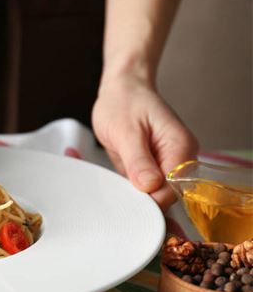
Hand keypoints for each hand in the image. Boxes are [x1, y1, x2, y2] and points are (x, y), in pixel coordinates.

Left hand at [92, 73, 197, 210]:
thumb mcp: (127, 131)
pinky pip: (143, 188)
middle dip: (139, 200)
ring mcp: (166, 165)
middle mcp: (179, 160)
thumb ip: (138, 160)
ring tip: (110, 182)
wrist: (122, 89)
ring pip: (153, 195)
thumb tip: (150, 187)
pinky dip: (127, 189)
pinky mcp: (152, 169)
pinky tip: (111, 180)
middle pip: (165, 197)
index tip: (125, 201)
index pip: (173, 191)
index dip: (149, 201)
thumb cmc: (124, 103)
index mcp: (180, 148)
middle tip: (112, 192)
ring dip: (131, 195)